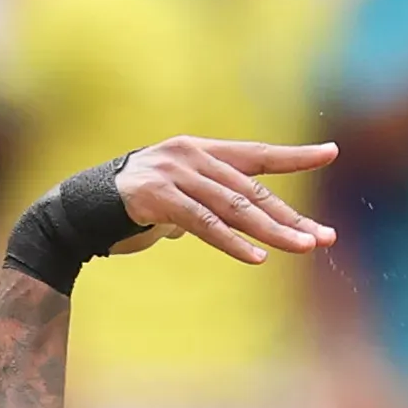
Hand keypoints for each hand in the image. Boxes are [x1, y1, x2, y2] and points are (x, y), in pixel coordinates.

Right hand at [115, 135, 338, 264]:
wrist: (77, 210)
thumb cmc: (129, 208)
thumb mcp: (175, 200)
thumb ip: (203, 205)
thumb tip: (223, 224)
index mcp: (200, 151)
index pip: (256, 155)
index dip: (294, 156)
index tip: (330, 153)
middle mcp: (191, 156)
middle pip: (252, 189)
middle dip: (290, 217)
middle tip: (324, 238)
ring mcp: (174, 174)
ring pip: (234, 206)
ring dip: (271, 231)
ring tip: (302, 248)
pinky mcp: (158, 199)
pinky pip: (204, 223)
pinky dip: (231, 242)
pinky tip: (256, 257)